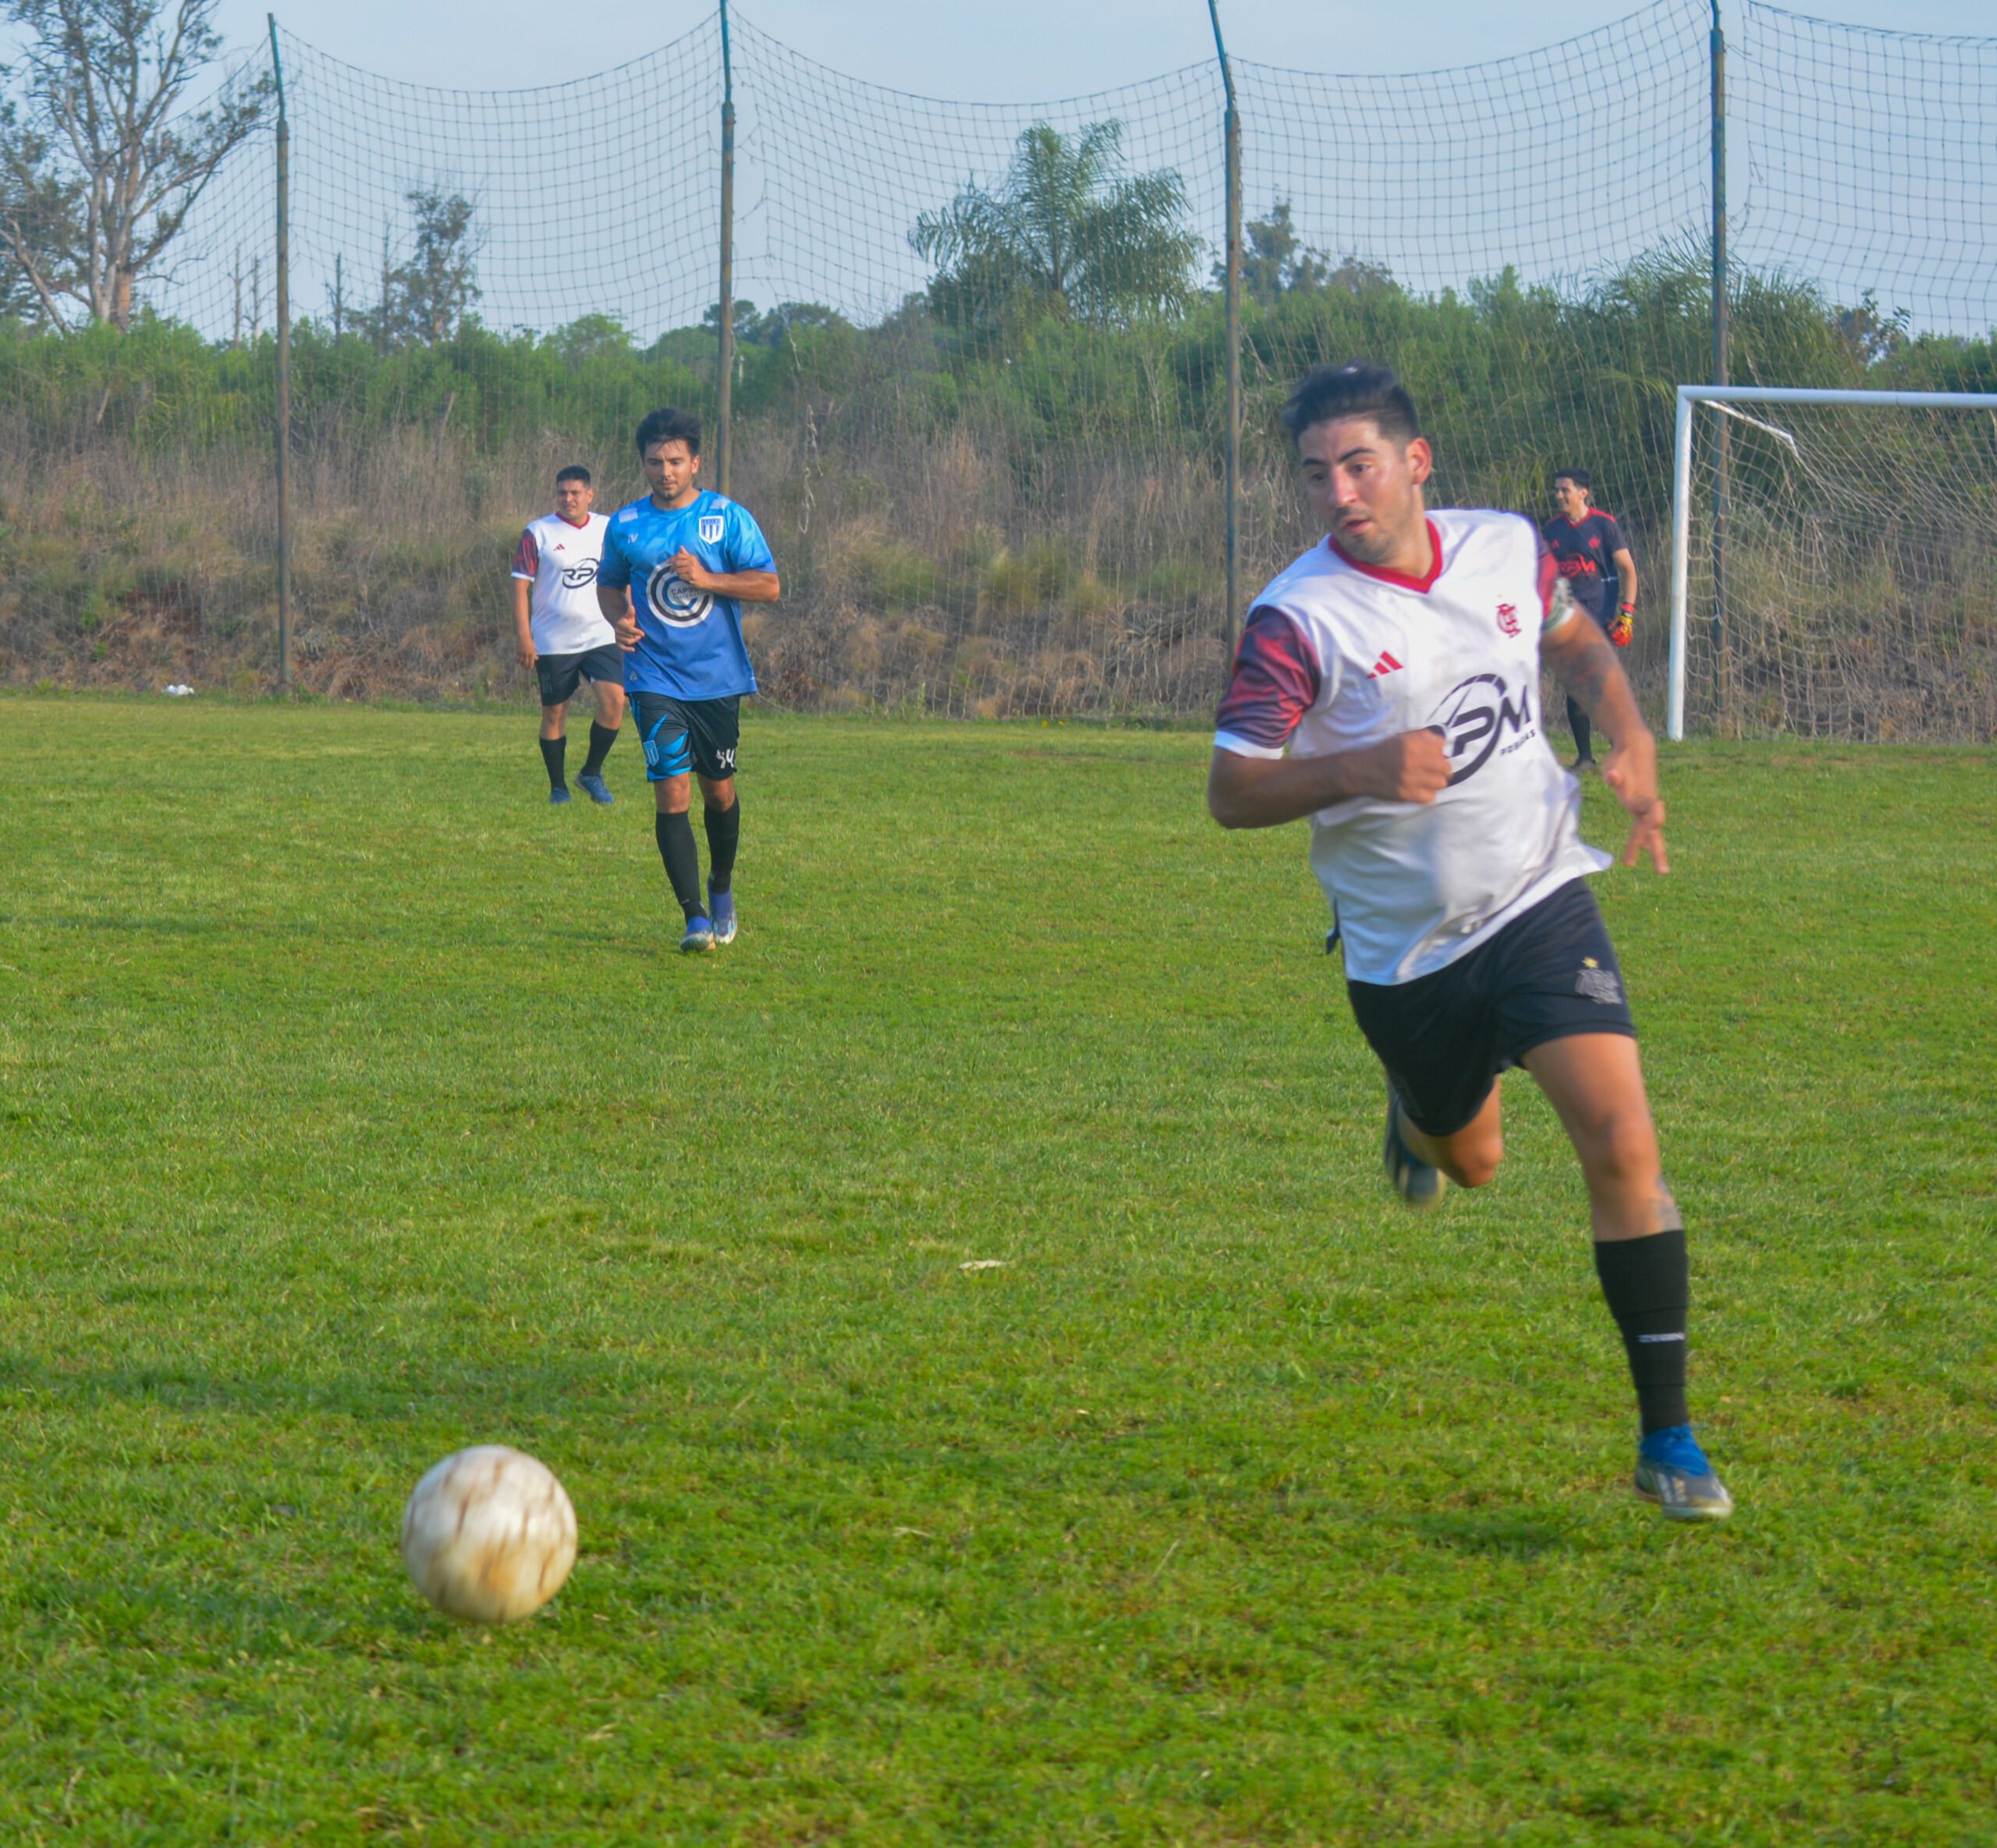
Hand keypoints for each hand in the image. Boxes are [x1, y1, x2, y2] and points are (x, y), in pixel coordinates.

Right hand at [515, 635, 536, 669]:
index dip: (531, 667)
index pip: (531, 662)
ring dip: (522, 664)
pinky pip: (517, 658)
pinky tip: (519, 662)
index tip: (530, 669)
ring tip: (523, 665)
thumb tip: (537, 659)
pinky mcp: (518, 651)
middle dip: (526, 667)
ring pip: (521, 661)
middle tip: (526, 669)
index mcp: (532, 653)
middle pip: (526, 663)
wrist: (524, 637)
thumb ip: (535, 654)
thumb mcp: (534, 648)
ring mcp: (522, 652)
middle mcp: (527, 653)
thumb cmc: (530, 643)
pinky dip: (518, 661)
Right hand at [613, 611, 641, 651]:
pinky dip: (627, 649)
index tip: (643, 634)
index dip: (637, 632)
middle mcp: (617, 631)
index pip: (629, 629)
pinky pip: (621, 648)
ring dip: (634, 641)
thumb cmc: (628, 621)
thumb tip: (632, 607)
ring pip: (628, 642)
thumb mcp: (629, 616)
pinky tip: (633, 650)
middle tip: (640, 635)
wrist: (621, 626)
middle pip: (629, 636)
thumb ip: (630, 612)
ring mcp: (617, 637)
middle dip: (636, 636)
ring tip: (637, 637)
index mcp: (620, 624)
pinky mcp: (617, 643)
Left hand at [669, 546, 713, 591]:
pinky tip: (686, 578)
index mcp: (691, 557)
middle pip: (677, 563)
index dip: (672, 558)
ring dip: (678, 573)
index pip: (679, 555)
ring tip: (682, 574)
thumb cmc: (698, 570)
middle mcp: (692, 562)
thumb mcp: (693, 560)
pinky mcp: (691, 576)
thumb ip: (686, 554)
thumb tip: (680, 547)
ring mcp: (692, 569)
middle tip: (671, 571)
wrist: (706, 579)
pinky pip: (681, 577)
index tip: (667, 562)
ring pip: (678, 571)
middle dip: (673, 567)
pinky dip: (682, 578)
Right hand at [1350, 727, 1452, 803]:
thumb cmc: (1383, 753)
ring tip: (1428, 780)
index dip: (1440, 755)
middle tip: (1435, 771)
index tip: (1435, 759)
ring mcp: (1408, 779)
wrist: (1361, 771)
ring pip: (1440, 783)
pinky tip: (1420, 789)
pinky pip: (1430, 797)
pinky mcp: (1405, 794)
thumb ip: (1423, 737)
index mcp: (1410, 745)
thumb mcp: (1401, 738)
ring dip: (1436, 782)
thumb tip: (1442, 742)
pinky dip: (1427, 794)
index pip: (1440, 751)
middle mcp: (1411, 761)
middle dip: (1442, 769)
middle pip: (1445, 768)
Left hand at [1602, 729, 1668, 871]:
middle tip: (1663, 872)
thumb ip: (1615, 776)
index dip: (1650, 822)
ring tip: (1662, 870)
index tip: (1655, 830)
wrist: (1636, 747)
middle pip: (1653, 831)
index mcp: (1642, 798)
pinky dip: (1645, 838)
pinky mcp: (1641, 804)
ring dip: (1654, 849)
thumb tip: (1612, 776)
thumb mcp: (1615, 766)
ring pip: (1651, 831)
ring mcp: (1646, 805)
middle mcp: (1647, 804)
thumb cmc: (1623, 757)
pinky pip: (1644, 825)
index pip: (1648, 816)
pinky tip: (1645, 847)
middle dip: (1656, 850)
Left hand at [1608, 609, 1632, 647]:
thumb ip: (1612, 624)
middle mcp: (1627, 627)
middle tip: (1616, 643)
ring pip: (1628, 636)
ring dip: (1624, 641)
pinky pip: (1630, 636)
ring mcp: (1630, 629)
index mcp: (1623, 624)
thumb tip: (1608, 629)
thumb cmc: (1620, 618)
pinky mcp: (1631, 630)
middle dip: (1620, 639)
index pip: (1620, 630)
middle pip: (1624, 634)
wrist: (1627, 616)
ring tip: (1621, 645)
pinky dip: (1628, 640)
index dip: (1617, 634)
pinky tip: (1626, 644)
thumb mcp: (1616, 620)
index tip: (1613, 638)